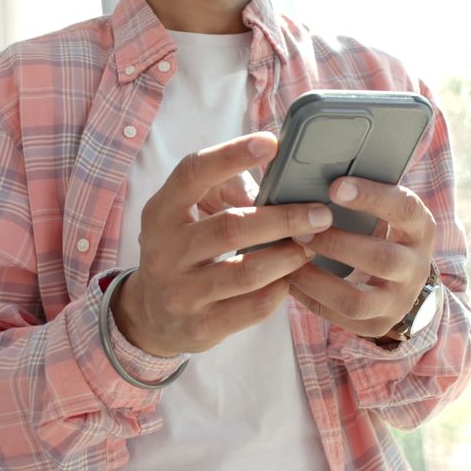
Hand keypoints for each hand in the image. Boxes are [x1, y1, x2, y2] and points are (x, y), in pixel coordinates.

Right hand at [113, 133, 333, 356]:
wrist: (150, 316)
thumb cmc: (183, 250)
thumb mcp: (187, 215)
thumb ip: (225, 190)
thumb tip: (280, 177)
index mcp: (161, 212)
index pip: (193, 173)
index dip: (231, 155)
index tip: (272, 143)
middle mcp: (164, 251)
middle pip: (232, 227)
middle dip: (284, 218)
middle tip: (320, 214)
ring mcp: (180, 293)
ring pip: (248, 271)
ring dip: (289, 256)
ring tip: (311, 245)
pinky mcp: (201, 327)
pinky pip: (254, 307)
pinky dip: (281, 288)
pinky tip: (292, 277)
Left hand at [289, 177, 436, 337]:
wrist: (405, 280)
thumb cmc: (383, 231)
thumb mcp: (387, 210)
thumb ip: (363, 192)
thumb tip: (313, 167)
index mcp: (420, 228)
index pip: (404, 208)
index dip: (371, 197)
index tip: (335, 186)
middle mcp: (416, 267)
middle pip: (382, 260)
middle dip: (337, 245)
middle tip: (301, 229)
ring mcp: (398, 301)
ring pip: (357, 300)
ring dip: (317, 280)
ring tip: (288, 260)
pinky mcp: (377, 325)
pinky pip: (340, 319)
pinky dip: (310, 298)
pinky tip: (289, 280)